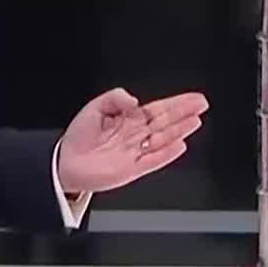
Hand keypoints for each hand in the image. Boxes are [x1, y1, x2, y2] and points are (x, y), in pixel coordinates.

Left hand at [56, 88, 207, 194]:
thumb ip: (114, 99)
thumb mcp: (95, 108)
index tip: (193, 98)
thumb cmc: (79, 137)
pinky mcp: (133, 168)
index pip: (158, 109)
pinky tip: (179, 145)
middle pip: (165, 122)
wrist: (66, 162)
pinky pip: (154, 160)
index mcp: (129, 119)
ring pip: (163, 139)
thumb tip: (134, 99)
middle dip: (184, 113)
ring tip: (194, 121)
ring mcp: (136, 152)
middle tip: (201, 105)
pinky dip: (166, 153)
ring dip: (179, 130)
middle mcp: (136, 135)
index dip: (177, 103)